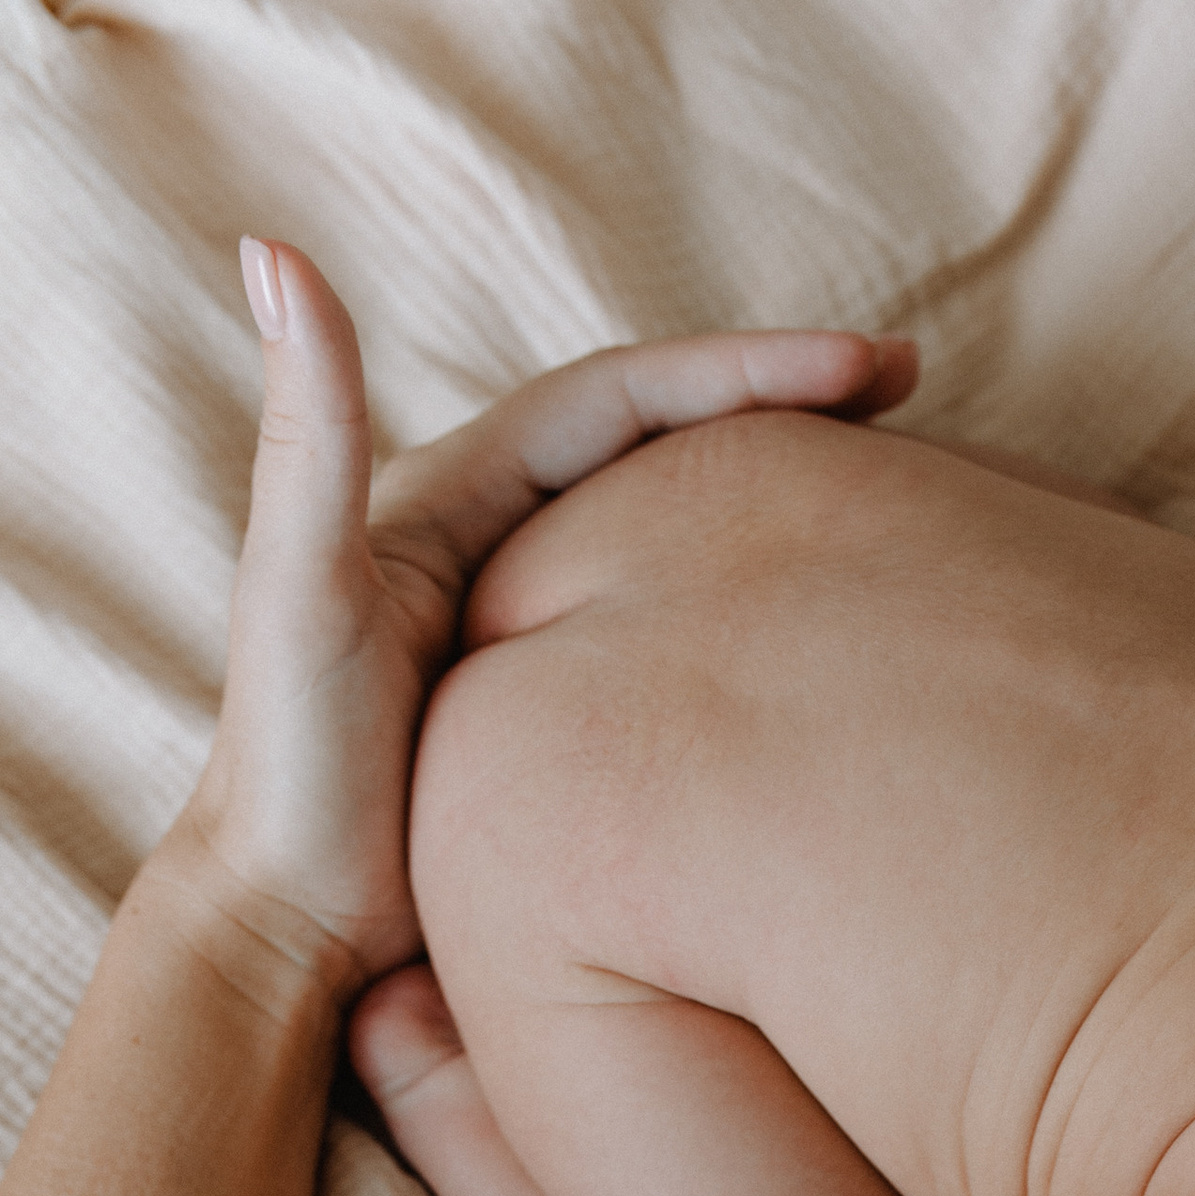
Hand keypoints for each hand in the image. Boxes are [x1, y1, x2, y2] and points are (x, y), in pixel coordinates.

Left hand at [160, 240, 917, 1004]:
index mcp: (452, 499)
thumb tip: (275, 252)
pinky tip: (819, 627)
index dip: (745, 371)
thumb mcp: (298, 593)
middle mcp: (495, 545)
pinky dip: (749, 603)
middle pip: (668, 447)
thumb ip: (307, 432)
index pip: (625, 400)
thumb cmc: (291, 780)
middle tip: (907, 386)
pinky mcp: (559, 714)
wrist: (288, 932)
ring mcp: (534, 631)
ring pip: (681, 536)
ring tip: (892, 485)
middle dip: (785, 408)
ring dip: (779, 501)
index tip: (865, 369)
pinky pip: (675, 631)